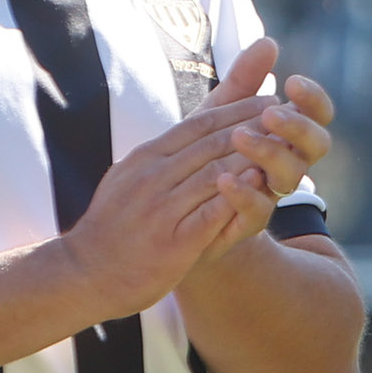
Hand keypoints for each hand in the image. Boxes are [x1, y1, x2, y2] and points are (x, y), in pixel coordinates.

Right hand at [52, 63, 282, 320]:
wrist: (84, 273)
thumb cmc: (115, 225)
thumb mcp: (132, 176)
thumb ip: (166, 151)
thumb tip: (195, 127)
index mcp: (147, 157)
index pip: (198, 124)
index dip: (237, 109)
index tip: (268, 100)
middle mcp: (153, 176)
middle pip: (212, 143)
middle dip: (253, 126)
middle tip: (287, 115)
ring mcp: (161, 208)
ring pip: (215, 172)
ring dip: (252, 155)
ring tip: (284, 144)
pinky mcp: (172, 242)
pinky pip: (211, 213)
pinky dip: (237, 197)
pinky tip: (261, 186)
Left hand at [198, 40, 333, 258]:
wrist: (181, 209)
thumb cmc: (207, 153)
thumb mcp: (221, 111)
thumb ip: (244, 80)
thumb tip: (269, 41)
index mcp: (289, 135)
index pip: (319, 115)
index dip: (314, 99)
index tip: (293, 81)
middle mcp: (290, 163)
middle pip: (317, 146)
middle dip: (297, 126)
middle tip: (270, 113)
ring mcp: (272, 194)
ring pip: (291, 177)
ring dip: (269, 154)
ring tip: (239, 137)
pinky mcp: (248, 221)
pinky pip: (257, 210)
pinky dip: (244, 193)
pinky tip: (224, 177)